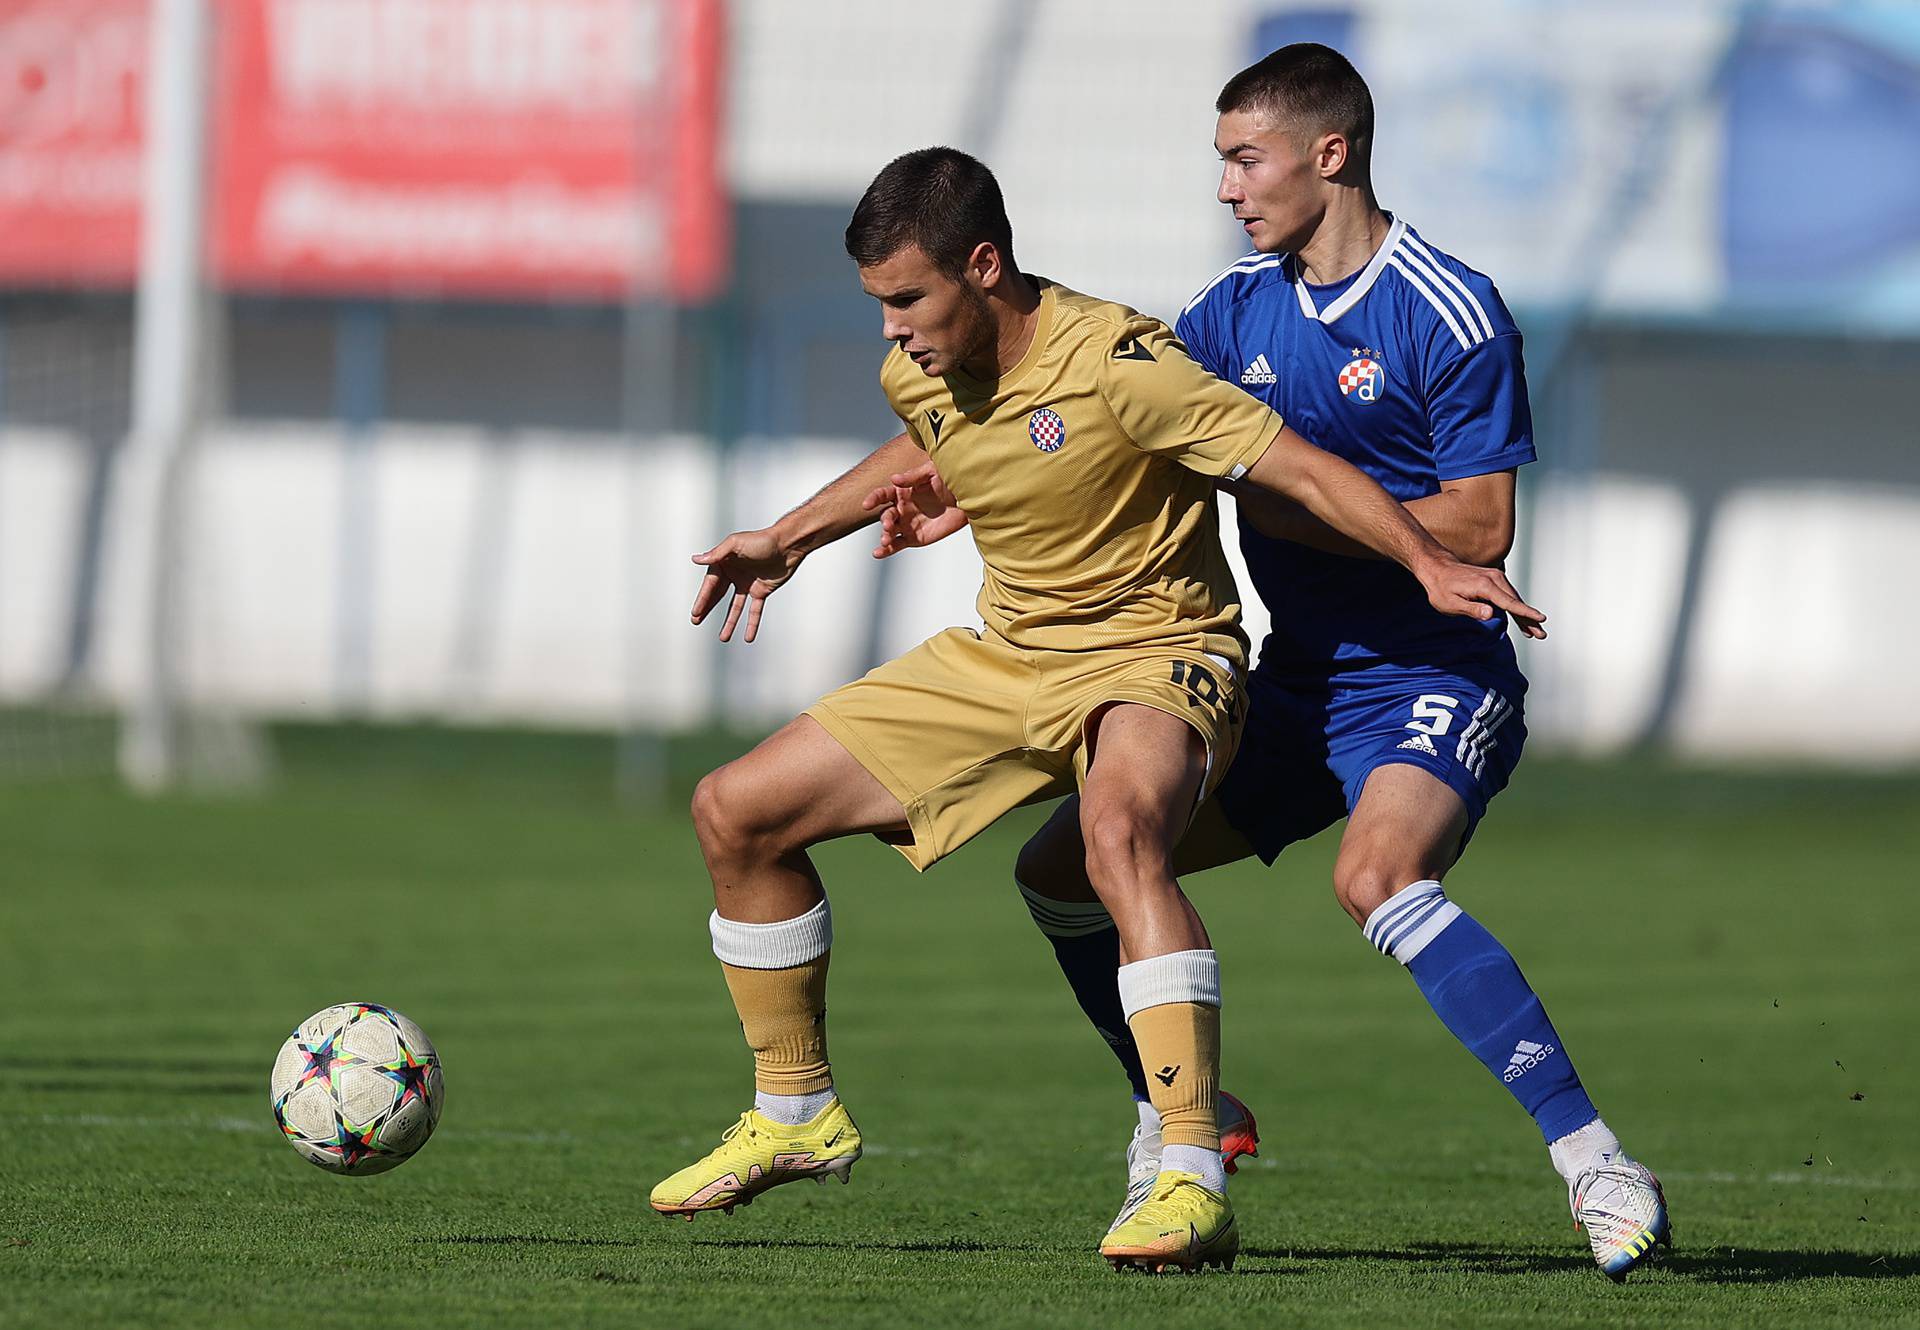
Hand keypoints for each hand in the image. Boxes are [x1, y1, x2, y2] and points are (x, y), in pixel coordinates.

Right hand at [690, 528, 803, 642]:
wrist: (788, 545)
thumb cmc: (762, 540)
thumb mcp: (736, 544)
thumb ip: (717, 553)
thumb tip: (696, 559)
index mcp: (725, 562)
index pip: (711, 584)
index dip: (703, 599)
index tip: (696, 613)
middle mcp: (734, 574)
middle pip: (718, 595)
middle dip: (707, 609)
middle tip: (696, 622)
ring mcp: (748, 584)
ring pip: (735, 607)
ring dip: (730, 622)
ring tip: (723, 638)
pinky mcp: (762, 591)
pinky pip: (754, 610)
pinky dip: (751, 624)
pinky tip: (748, 637)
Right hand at [860, 461, 967, 558]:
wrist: (970, 498)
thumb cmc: (951, 481)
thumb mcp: (932, 472)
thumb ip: (912, 477)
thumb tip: (893, 479)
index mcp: (902, 491)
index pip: (882, 494)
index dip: (873, 498)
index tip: (868, 504)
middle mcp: (901, 508)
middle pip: (886, 515)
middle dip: (885, 521)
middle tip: (888, 525)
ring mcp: (907, 524)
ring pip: (889, 532)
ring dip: (885, 536)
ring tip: (886, 540)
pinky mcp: (915, 538)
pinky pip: (898, 545)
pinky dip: (887, 550)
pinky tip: (878, 552)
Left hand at [1418, 554, 1547, 639]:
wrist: (1438, 568)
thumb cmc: (1441, 588)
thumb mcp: (1450, 604)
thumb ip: (1471, 609)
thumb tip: (1490, 614)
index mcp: (1484, 586)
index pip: (1509, 602)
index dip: (1525, 613)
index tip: (1540, 619)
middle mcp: (1494, 579)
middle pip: (1516, 602)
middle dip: (1530, 619)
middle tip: (1541, 634)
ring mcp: (1496, 577)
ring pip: (1514, 599)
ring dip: (1525, 615)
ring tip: (1535, 631)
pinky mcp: (1495, 580)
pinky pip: (1509, 596)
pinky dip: (1516, 608)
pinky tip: (1522, 619)